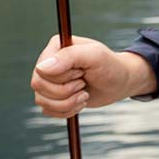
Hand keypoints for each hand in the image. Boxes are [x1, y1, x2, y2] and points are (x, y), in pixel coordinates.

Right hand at [30, 34, 150, 118]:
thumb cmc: (110, 66)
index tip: (82, 72)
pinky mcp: (53, 96)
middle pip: (38, 85)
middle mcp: (48, 63)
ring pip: (41, 100)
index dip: (62, 77)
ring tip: (84, 95)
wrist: (120, 82)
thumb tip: (41, 68)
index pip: (41, 69)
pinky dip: (66, 111)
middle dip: (65, 91)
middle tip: (83, 85)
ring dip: (67, 103)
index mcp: (55, 47)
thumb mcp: (95, 56)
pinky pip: (47, 111)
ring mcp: (49, 80)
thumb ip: (69, 57)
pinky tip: (80, 102)